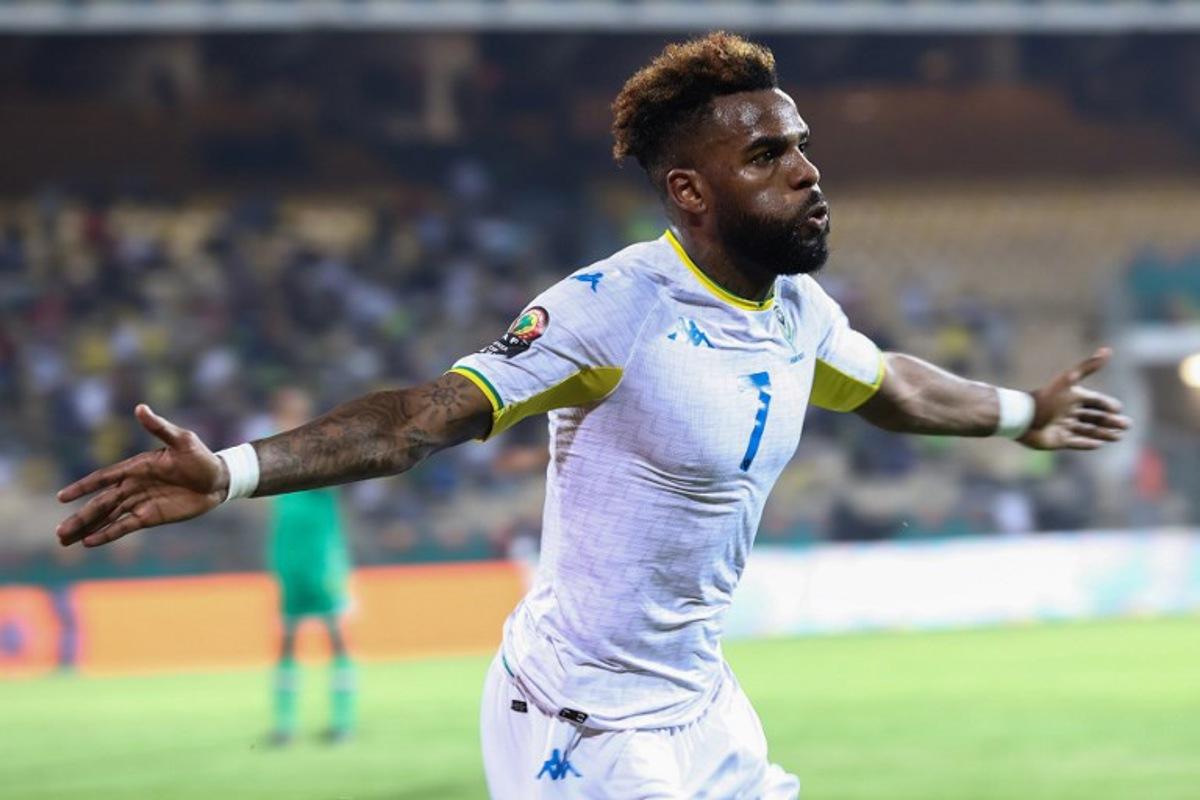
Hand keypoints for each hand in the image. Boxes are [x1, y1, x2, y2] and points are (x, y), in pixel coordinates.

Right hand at [56, 405, 229, 547]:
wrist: (218, 479)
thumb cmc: (200, 456)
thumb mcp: (182, 440)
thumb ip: (159, 427)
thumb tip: (140, 408)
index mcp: (136, 467)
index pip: (103, 478)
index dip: (83, 487)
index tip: (62, 497)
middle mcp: (133, 486)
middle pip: (100, 503)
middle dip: (80, 517)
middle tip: (58, 533)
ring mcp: (140, 502)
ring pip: (107, 517)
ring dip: (87, 528)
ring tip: (65, 540)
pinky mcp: (151, 516)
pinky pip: (125, 526)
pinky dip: (108, 534)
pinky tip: (90, 542)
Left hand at [1018, 347, 1130, 450]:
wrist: (1023, 418)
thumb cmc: (1046, 398)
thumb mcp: (1069, 380)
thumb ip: (1088, 367)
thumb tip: (1108, 350)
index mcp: (1072, 397)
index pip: (1095, 401)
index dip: (1108, 404)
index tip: (1119, 409)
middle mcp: (1069, 411)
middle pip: (1095, 417)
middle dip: (1111, 421)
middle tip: (1127, 425)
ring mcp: (1064, 426)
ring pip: (1088, 430)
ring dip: (1104, 433)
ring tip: (1119, 436)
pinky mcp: (1058, 440)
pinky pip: (1076, 442)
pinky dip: (1087, 443)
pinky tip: (1099, 444)